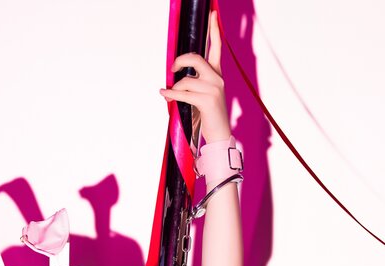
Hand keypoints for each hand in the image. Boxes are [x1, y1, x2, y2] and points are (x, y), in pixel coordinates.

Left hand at [159, 10, 229, 143]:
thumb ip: (195, 80)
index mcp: (217, 73)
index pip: (217, 47)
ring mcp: (213, 89)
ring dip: (175, 89)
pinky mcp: (207, 101)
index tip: (212, 14)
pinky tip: (163, 94)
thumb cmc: (209, 114)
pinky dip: (170, 94)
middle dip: (180, 61)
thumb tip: (175, 75)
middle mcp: (217, 78)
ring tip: (170, 94)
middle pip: (195, 58)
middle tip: (172, 69)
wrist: (220, 133)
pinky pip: (182, 94)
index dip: (214, 29)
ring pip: (186, 81)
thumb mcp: (205, 93)